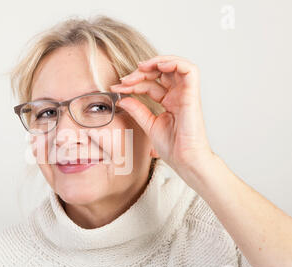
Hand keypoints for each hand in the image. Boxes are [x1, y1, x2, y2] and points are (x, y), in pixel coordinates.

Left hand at [110, 55, 213, 172]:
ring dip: (156, 62)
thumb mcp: (149, 125)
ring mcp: (186, 94)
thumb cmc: (172, 147)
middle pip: (160, 72)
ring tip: (139, 69)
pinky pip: (189, 69)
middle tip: (124, 80)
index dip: (133, 83)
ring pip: (175, 65)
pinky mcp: (193, 95)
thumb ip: (137, 110)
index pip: (150, 84)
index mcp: (170, 102)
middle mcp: (179, 95)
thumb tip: (122, 98)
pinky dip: (173, 62)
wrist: (185, 160)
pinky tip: (157, 67)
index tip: (116, 88)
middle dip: (140, 72)